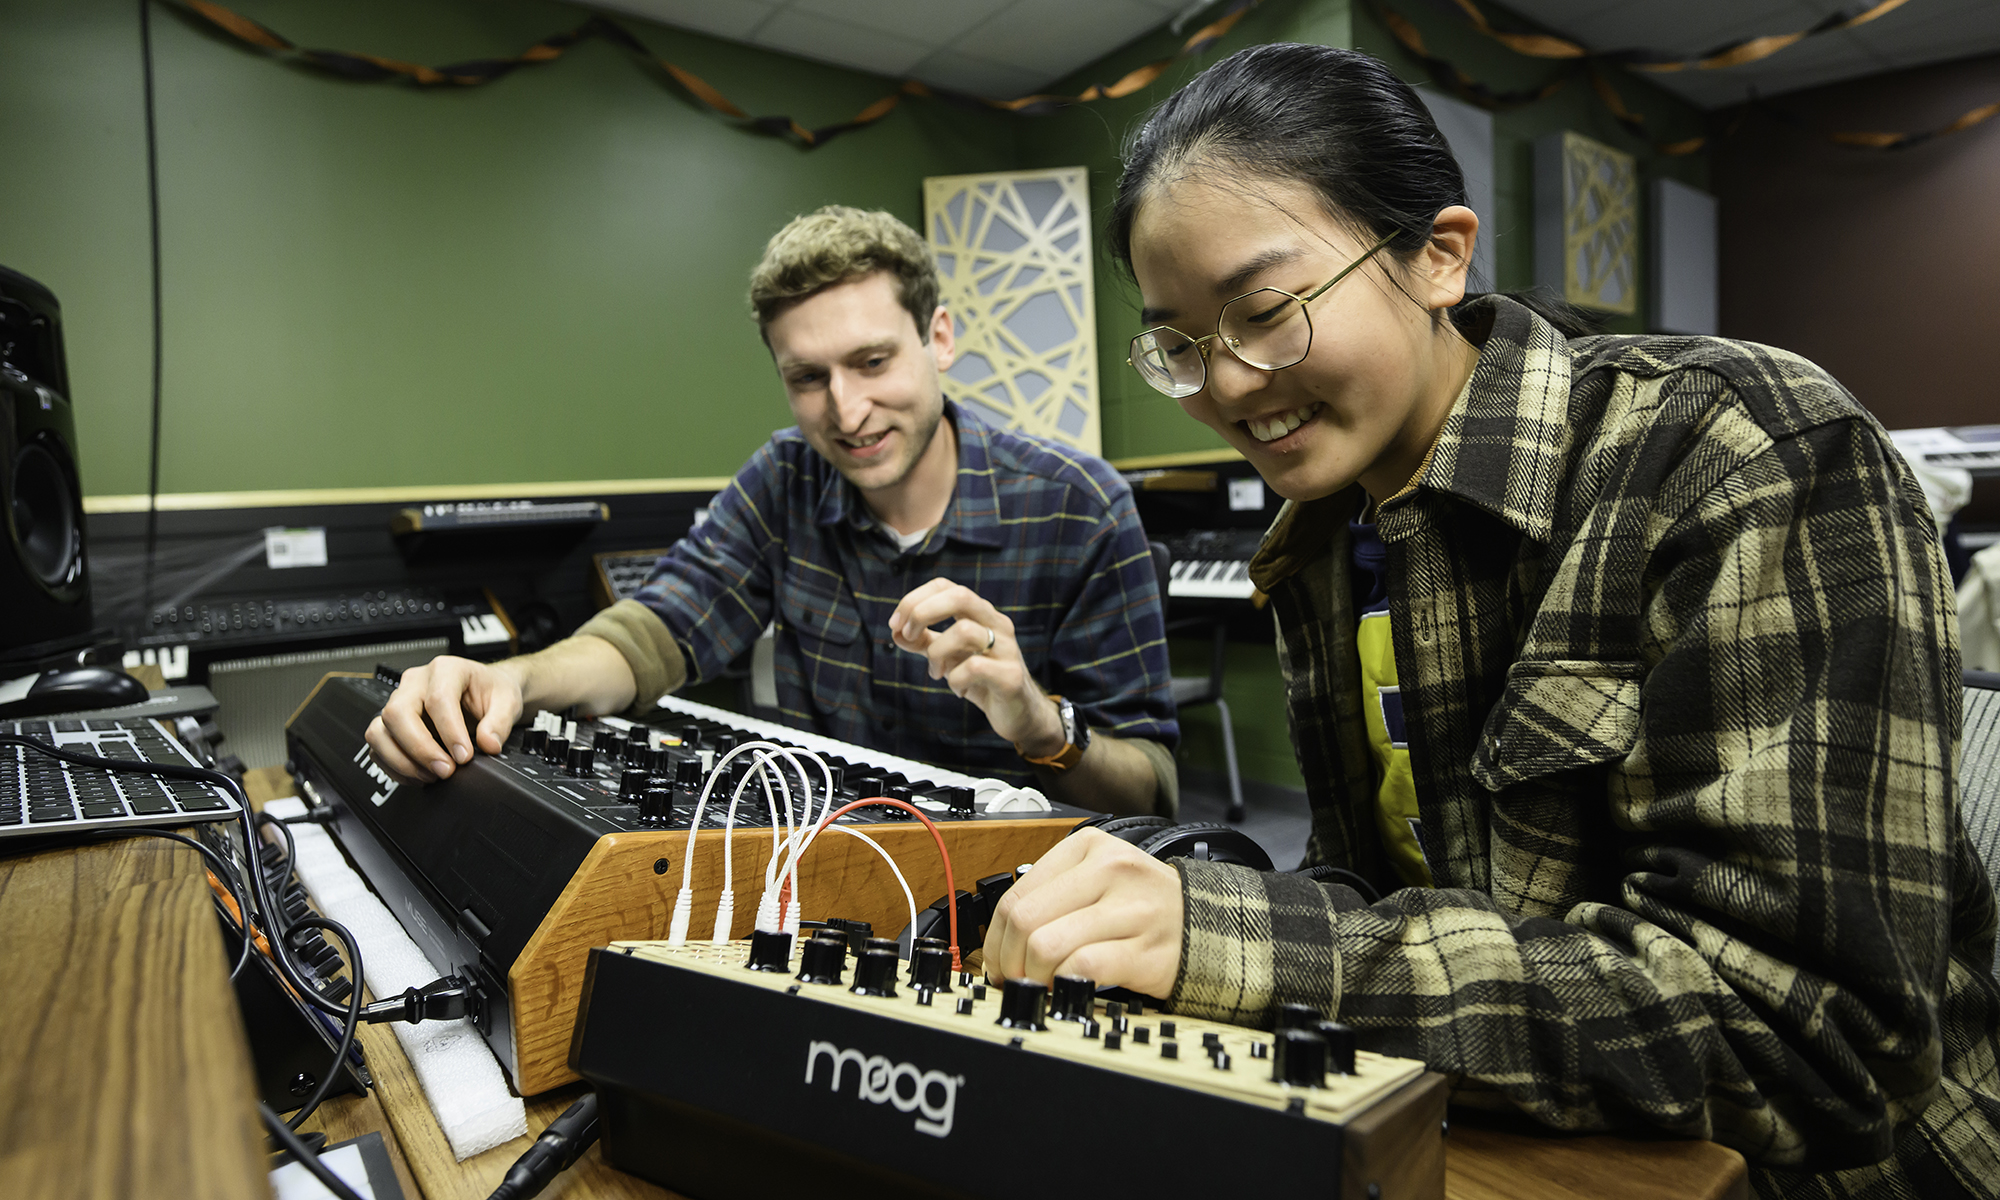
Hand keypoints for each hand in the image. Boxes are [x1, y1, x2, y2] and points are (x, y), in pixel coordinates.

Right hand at [364, 655, 525, 782]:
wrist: (484, 692)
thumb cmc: (490, 691)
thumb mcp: (507, 700)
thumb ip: (500, 722)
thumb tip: (488, 744)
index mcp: (445, 669)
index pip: (438, 699)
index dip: (450, 732)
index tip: (464, 756)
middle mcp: (415, 683)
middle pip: (398, 713)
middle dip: (420, 749)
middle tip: (445, 770)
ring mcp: (399, 702)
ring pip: (379, 731)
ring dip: (403, 760)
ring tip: (432, 775)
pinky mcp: (391, 724)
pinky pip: (378, 747)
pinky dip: (395, 767)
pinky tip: (420, 776)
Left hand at [887, 578, 1061, 752]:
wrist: (1019, 713)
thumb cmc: (982, 680)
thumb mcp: (948, 657)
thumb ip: (923, 643)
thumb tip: (895, 632)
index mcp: (980, 614)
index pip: (945, 586)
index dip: (914, 599)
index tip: (896, 624)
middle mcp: (996, 623)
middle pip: (959, 595)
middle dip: (923, 612)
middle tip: (908, 635)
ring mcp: (1007, 648)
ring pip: (964, 631)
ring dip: (937, 652)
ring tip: (936, 672)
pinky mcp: (1011, 675)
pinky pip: (974, 667)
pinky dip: (955, 680)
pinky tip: (959, 690)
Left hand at [983, 828, 1183, 998]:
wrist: (1207, 924)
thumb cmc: (1143, 905)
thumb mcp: (1098, 876)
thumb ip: (1053, 892)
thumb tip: (1001, 934)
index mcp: (1090, 846)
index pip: (1017, 895)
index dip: (996, 937)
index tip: (999, 959)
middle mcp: (1112, 870)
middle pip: (1026, 921)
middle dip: (1010, 960)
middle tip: (1016, 977)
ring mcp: (1132, 910)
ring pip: (1046, 946)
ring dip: (1034, 976)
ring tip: (1042, 982)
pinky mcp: (1146, 950)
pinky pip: (1082, 968)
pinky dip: (1064, 983)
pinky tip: (1068, 987)